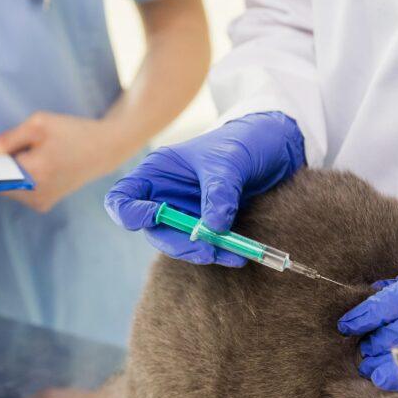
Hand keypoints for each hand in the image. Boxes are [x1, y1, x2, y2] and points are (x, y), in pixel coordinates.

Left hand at [0, 112, 125, 212]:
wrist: (104, 149)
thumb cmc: (72, 132)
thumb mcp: (38, 125)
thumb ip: (4, 140)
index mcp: (34, 173)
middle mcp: (36, 195)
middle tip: (13, 147)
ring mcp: (40, 203)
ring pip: (7, 186)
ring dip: (10, 171)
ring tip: (33, 155)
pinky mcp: (43, 205)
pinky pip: (18, 191)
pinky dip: (19, 178)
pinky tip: (37, 164)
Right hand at [103, 111, 305, 265]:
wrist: (273, 148)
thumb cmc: (243, 142)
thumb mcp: (230, 162)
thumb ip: (219, 193)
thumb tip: (212, 228)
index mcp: (157, 171)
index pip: (123, 198)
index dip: (130, 213)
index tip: (156, 215)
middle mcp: (165, 195)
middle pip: (154, 230)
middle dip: (178, 243)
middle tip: (206, 249)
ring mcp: (185, 212)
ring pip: (180, 243)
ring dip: (203, 252)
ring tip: (232, 253)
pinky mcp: (207, 225)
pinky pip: (206, 245)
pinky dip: (220, 252)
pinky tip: (238, 255)